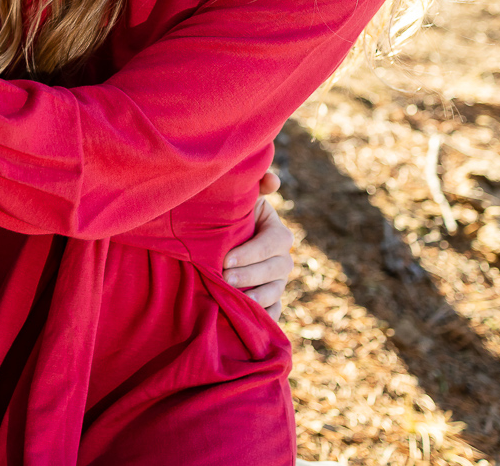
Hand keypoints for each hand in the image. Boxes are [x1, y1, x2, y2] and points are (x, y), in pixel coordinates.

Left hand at [222, 170, 293, 319]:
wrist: (217, 240)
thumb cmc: (229, 217)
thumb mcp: (241, 199)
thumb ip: (256, 185)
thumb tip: (272, 179)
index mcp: (277, 232)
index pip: (274, 243)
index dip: (253, 252)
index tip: (226, 259)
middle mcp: (282, 258)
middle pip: (277, 269)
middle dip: (251, 275)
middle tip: (225, 278)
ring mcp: (277, 281)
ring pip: (276, 291)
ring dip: (259, 297)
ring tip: (238, 301)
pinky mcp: (270, 299)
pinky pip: (274, 311)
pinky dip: (266, 317)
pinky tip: (251, 321)